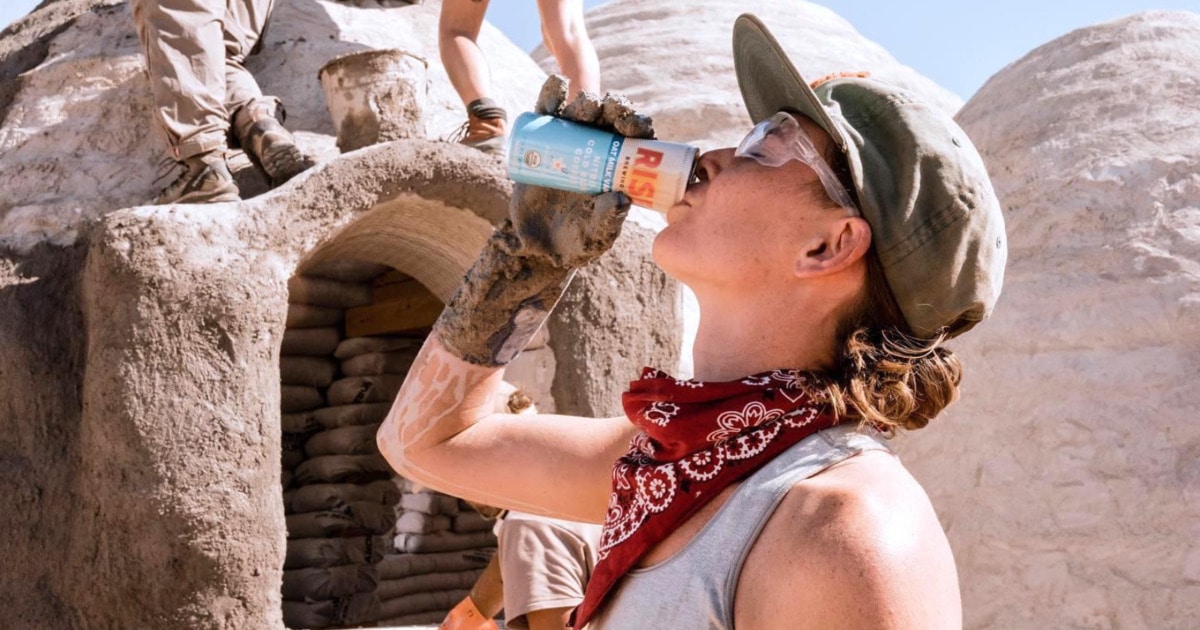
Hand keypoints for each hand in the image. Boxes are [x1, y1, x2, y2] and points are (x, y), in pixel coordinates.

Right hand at [435, 75, 657, 364]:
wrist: (537, 245)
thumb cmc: (575, 243)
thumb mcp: (593, 237)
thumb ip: (607, 221)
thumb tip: (621, 199)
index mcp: (620, 169)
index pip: (635, 141)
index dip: (637, 127)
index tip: (634, 125)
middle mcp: (599, 150)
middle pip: (611, 120)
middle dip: (614, 109)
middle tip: (608, 108)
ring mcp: (570, 142)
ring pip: (582, 113)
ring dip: (585, 102)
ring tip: (583, 106)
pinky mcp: (543, 139)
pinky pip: (548, 112)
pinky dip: (552, 95)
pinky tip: (557, 85)